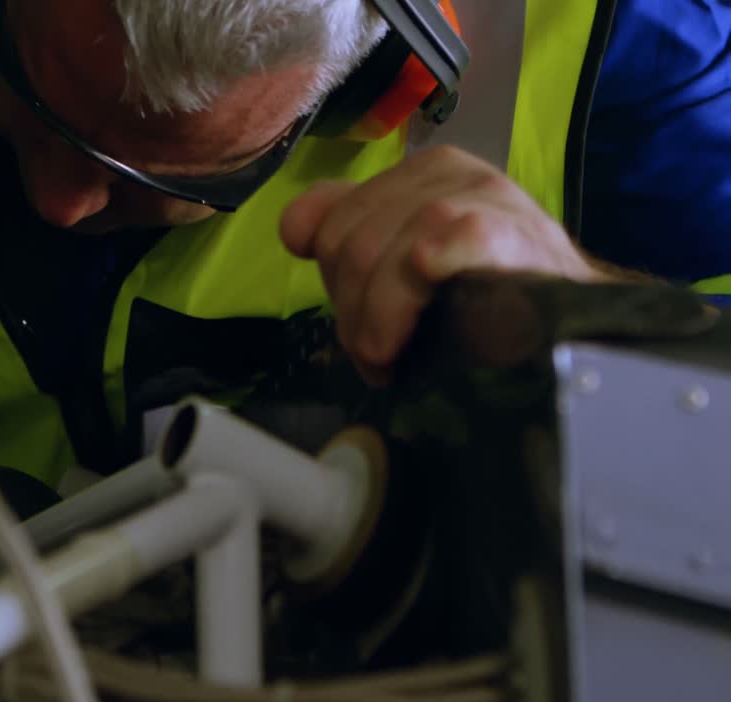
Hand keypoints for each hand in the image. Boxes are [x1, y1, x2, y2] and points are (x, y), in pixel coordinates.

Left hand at [280, 145, 606, 385]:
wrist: (578, 326)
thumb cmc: (490, 301)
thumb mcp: (407, 263)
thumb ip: (352, 236)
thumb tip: (294, 230)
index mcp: (417, 174)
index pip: (326, 221)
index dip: (333, 283)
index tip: (360, 325)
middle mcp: (444, 171)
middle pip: (345, 243)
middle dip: (351, 312)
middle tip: (378, 354)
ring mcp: (476, 192)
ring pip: (373, 254)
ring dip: (373, 324)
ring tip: (392, 359)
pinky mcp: (500, 227)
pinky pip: (424, 254)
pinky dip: (404, 303)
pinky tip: (416, 332)